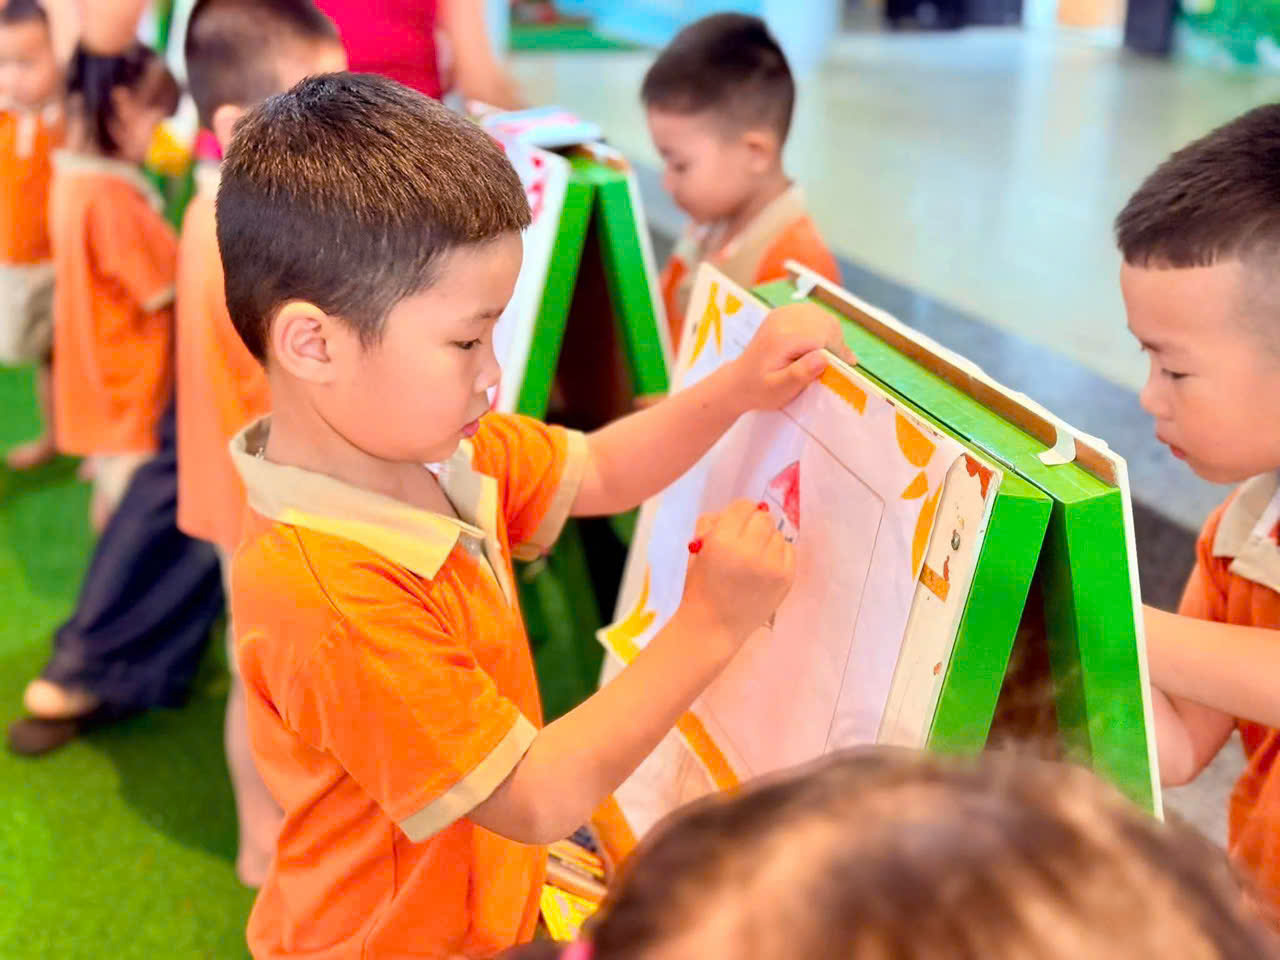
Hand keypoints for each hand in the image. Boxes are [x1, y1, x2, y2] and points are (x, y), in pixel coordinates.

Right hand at [679, 500, 795, 649]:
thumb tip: (739, 511)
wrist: (713, 627)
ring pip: (778, 533)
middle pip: (764, 518)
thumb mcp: (697, 549)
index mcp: (722, 540)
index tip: (734, 523)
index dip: (738, 513)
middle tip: (745, 539)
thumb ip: (712, 524)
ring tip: (754, 557)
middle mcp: (750, 550)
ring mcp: (772, 565)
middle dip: (753, 524)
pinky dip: (778, 553)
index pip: (743, 506)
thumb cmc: (700, 587)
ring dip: (766, 540)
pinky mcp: (786, 578)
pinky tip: (765, 566)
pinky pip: (790, 550)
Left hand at [729, 302, 856, 412]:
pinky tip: (819, 345)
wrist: (738, 381)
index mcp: (781, 337)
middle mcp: (782, 319)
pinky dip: (823, 328)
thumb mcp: (779, 390)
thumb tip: (825, 357)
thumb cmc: (759, 389)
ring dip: (831, 335)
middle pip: (826, 322)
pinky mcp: (784, 313)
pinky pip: (814, 314)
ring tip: (829, 357)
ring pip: (822, 316)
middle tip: (840, 364)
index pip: (823, 335)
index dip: (838, 350)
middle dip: (836, 343)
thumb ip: (800, 374)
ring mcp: (782, 313)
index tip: (845, 367)